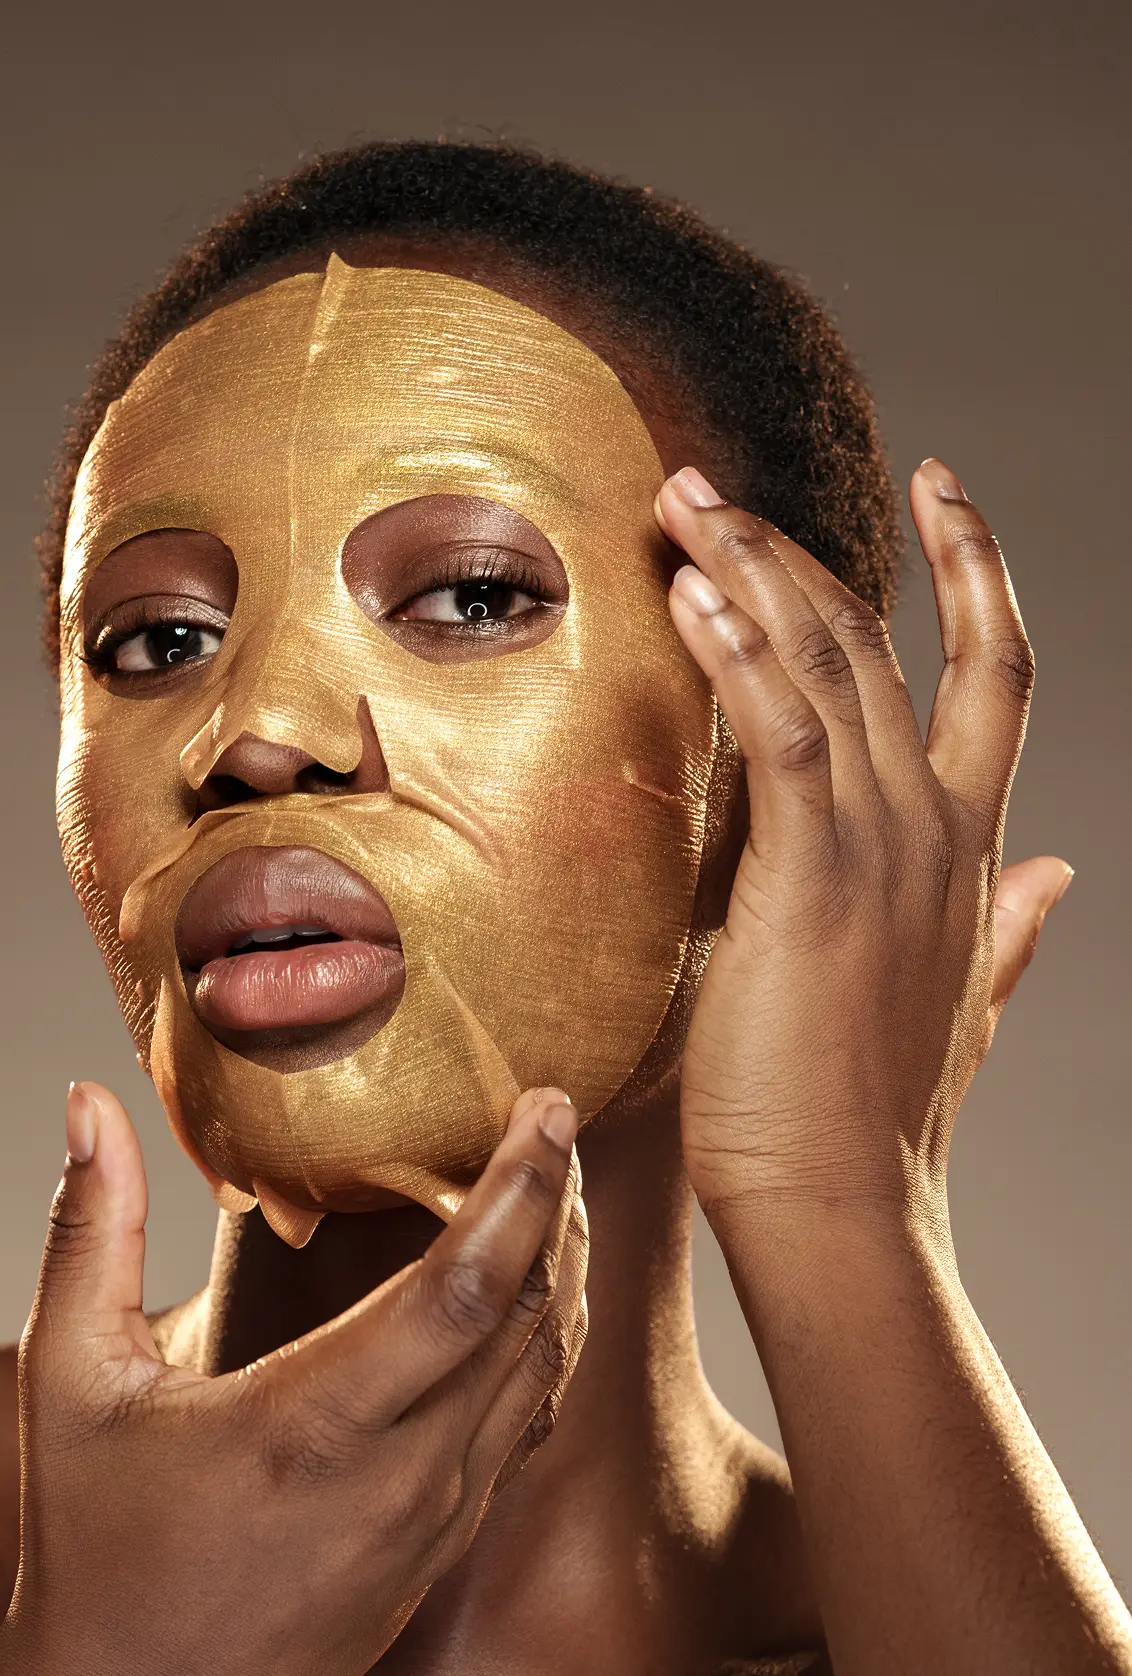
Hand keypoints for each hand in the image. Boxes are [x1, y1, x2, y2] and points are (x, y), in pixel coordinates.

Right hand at [0, 1081, 588, 1675]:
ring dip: (559, 1272)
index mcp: (311, 1428)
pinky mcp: (437, 1551)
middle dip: (558, 1210)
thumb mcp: (71, 1380)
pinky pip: (523, 1425)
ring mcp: (430, 1525)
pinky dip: (541, 1343)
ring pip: (541, 1373)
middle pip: (527, 1320)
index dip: (521, 1191)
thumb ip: (89, 1230)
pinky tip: (530, 1292)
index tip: (549, 1108)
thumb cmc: (91, 1549)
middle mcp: (397, 1481)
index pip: (461, 1292)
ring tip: (555, 1185)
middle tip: (556, 1122)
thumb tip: (90, 1102)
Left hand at [655, 460, 1070, 1239]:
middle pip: (892, 642)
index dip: (976, 573)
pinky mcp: (818, 876)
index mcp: (971, 850)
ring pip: (835, 664)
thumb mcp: (964, 1002)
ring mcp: (887, 846)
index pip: (996, 675)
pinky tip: (694, 596)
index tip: (943, 493)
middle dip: (803, 547)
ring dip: (755, 570)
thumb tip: (1059, 874)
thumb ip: (1013, 929)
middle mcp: (940, 828)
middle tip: (712, 482)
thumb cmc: (872, 1115)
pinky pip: (786, 732)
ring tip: (684, 501)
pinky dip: (742, 655)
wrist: (842, 1208)